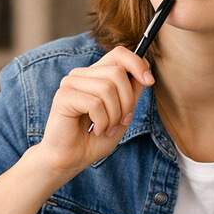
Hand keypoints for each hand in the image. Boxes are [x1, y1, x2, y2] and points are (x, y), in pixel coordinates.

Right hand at [36, 46, 154, 174]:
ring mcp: (70, 83)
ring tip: (106, 129)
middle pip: (117, 72)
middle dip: (127, 101)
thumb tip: (145, 70)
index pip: (118, 54)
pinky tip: (96, 130)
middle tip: (121, 121)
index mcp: (96, 75)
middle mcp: (82, 75)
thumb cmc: (95, 138)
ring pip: (107, 88)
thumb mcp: (122, 114)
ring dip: (114, 115)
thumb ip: (132, 93)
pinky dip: (102, 121)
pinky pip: (95, 103)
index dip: (137, 63)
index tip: (149, 81)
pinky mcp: (63, 97)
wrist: (71, 159)